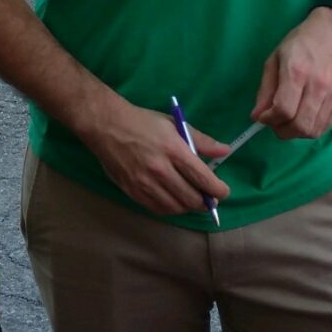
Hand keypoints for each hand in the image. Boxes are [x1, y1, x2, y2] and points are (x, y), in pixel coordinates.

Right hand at [91, 101, 229, 216]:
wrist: (106, 126)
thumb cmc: (143, 122)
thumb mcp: (174, 124)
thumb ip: (201, 140)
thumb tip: (225, 151)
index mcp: (173, 150)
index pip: (202, 178)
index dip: (218, 190)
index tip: (223, 192)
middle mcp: (160, 170)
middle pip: (191, 198)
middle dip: (205, 202)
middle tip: (209, 199)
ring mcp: (145, 183)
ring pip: (175, 207)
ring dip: (188, 207)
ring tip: (192, 200)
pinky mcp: (132, 191)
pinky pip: (158, 209)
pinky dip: (171, 209)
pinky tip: (174, 201)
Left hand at [252, 10, 331, 141]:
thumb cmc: (303, 41)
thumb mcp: (276, 58)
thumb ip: (265, 89)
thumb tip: (256, 116)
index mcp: (297, 73)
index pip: (283, 110)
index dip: (269, 120)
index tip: (263, 117)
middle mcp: (318, 87)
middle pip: (299, 126)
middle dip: (282, 131)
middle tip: (275, 123)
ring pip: (313, 130)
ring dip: (296, 133)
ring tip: (288, 122)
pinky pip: (325, 126)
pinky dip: (311, 129)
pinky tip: (303, 118)